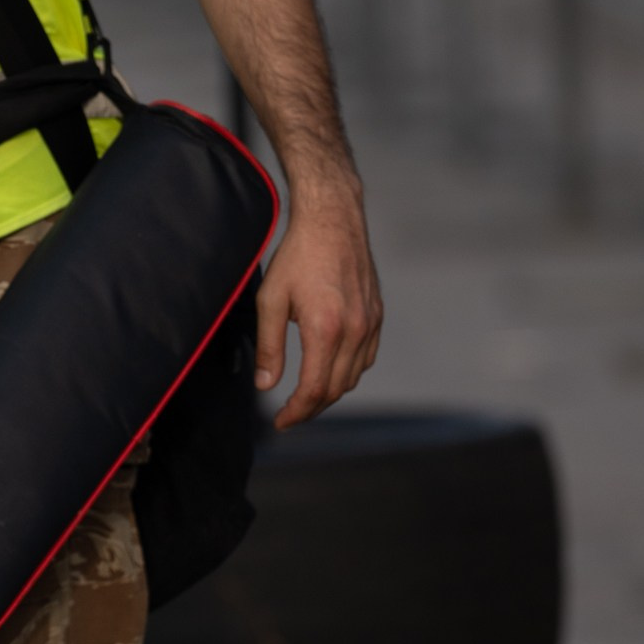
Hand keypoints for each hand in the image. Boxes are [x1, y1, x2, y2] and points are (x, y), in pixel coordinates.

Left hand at [254, 176, 382, 429]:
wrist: (333, 221)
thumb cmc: (298, 256)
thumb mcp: (271, 299)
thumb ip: (269, 346)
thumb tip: (266, 385)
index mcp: (326, 330)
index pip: (314, 390)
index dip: (296, 413)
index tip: (280, 422)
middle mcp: (355, 331)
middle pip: (335, 390)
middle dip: (311, 408)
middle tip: (289, 415)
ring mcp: (370, 324)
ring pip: (353, 377)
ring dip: (329, 393)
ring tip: (305, 397)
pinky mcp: (377, 315)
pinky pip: (366, 358)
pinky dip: (348, 373)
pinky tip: (329, 370)